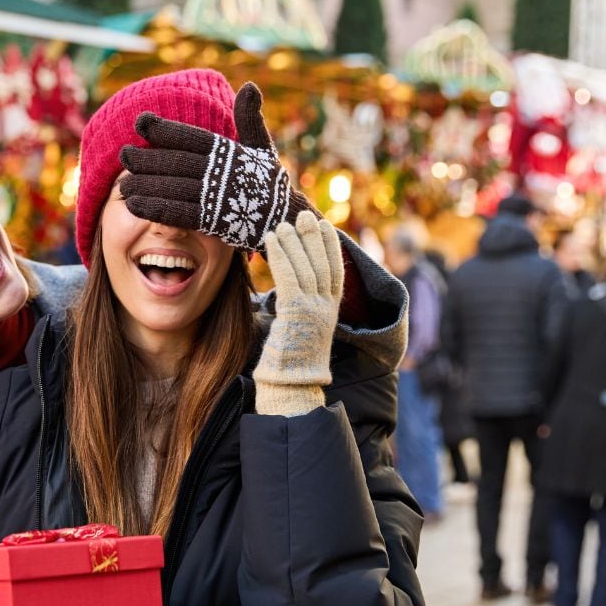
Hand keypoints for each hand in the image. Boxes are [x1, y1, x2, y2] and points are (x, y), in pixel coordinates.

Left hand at [118, 82, 317, 249]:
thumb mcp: (262, 147)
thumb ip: (250, 119)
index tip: (141, 122)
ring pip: (173, 188)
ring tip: (122, 185)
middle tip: (123, 154)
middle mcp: (222, 172)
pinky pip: (178, 213)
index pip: (192, 137)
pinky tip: (133, 205)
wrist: (286, 221)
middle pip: (177, 162)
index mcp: (230, 152)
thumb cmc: (268, 182)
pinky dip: (154, 208)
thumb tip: (249, 87)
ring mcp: (217, 197)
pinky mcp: (213, 221)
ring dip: (145, 185)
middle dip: (148, 159)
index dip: (165, 129)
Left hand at [252, 212, 343, 416]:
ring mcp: (313, 310)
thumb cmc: (288, 367)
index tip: (323, 226)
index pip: (334, 272)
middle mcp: (326, 309)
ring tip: (282, 223)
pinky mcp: (297, 313)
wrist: (291, 390)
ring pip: (305, 266)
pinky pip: (289, 275)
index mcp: (330, 313)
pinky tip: (271, 239)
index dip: (329, 247)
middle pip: (323, 263)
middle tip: (304, 215)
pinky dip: (280, 254)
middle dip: (314, 237)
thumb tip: (288, 297)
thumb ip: (297, 313)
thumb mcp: (298, 334)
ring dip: (294, 242)